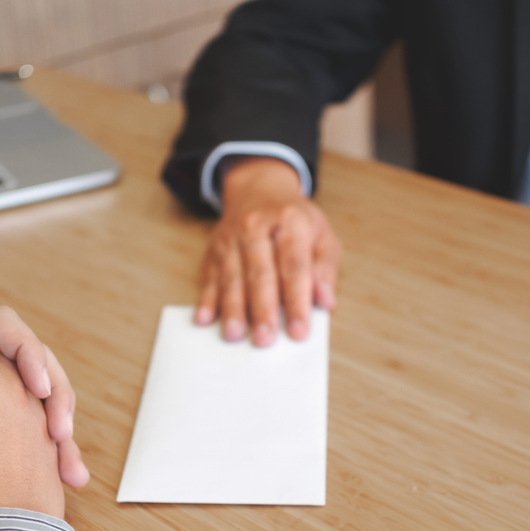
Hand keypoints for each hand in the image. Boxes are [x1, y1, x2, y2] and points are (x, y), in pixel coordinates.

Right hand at [197, 156, 340, 346]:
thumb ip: (325, 267)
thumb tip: (325, 301)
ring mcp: (232, 238)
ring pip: (232, 277)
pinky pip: (209, 277)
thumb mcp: (321, 234)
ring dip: (232, 309)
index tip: (300, 331)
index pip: (295, 265)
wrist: (258, 190)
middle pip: (260, 273)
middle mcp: (257, 227)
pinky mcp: (214, 250)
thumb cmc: (294, 221)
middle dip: (262, 309)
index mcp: (290, 221)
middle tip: (265, 340)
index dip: (298, 300)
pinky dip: (206, 300)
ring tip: (235, 335)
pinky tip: (204, 319)